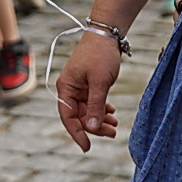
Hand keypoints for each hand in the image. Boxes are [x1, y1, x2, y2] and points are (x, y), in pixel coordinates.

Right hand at [56, 32, 121, 150]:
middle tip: (112, 133)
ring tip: (115, 124)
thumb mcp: (100, 82)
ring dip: (100, 118)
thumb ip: (96, 105)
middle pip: (79, 116)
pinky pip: (93, 102)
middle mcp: (70, 88)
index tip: (87, 147)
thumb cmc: (100, 54)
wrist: (107, 33)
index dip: (77, 133)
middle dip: (95, 126)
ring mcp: (79, 87)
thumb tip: (93, 128)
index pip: (68, 117)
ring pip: (88, 110)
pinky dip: (102, 108)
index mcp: (66, 87)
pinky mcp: (89, 84)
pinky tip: (112, 111)